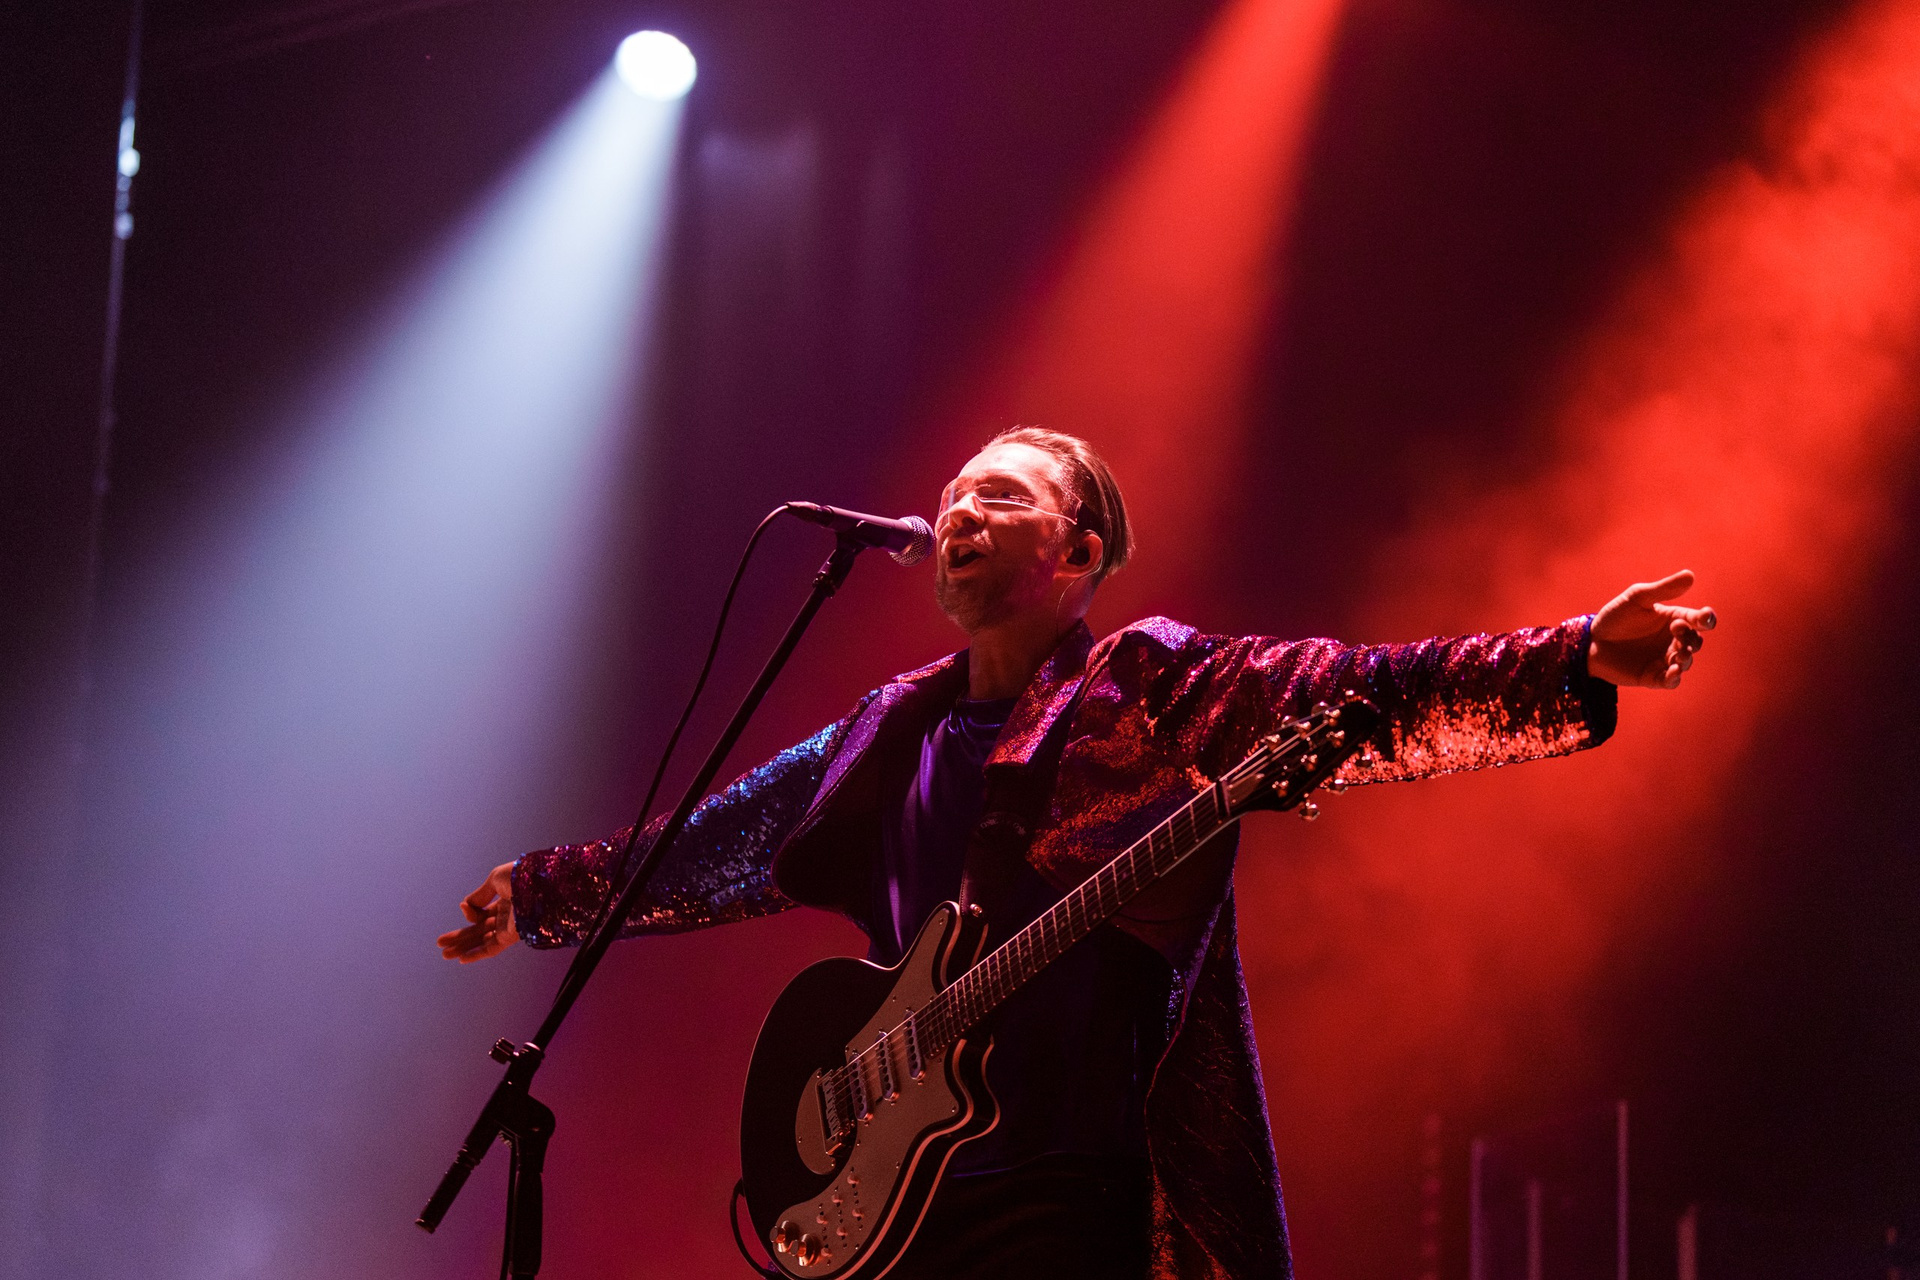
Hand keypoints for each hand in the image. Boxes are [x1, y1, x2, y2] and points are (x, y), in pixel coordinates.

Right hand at [438, 861, 519, 961]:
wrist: (538, 884)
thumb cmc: (520, 876)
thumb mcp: (495, 880)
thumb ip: (479, 895)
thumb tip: (466, 906)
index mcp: (505, 901)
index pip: (481, 913)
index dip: (469, 912)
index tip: (464, 907)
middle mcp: (507, 916)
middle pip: (478, 930)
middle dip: (459, 937)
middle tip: (440, 944)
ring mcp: (509, 927)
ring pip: (482, 942)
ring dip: (463, 948)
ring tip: (444, 954)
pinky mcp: (511, 937)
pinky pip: (491, 949)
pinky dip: (477, 954)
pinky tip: (461, 959)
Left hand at [1588, 570, 1716, 688]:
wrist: (1590, 641)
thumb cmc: (1615, 616)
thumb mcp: (1637, 598)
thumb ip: (1663, 589)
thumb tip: (1690, 575)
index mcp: (1674, 619)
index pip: (1698, 619)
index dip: (1705, 619)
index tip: (1703, 618)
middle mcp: (1674, 640)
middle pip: (1695, 641)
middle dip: (1693, 639)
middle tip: (1678, 632)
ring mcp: (1664, 659)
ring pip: (1686, 661)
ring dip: (1686, 658)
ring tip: (1679, 655)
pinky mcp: (1653, 676)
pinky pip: (1671, 680)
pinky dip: (1675, 677)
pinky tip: (1674, 672)